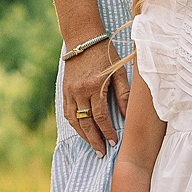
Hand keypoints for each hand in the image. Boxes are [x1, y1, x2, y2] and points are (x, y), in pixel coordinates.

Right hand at [62, 40, 128, 156]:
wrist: (83, 38)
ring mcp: (70, 91)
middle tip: (102, 153)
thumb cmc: (106, 53)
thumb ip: (123, 93)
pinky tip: (82, 131)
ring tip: (93, 146)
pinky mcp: (64, 90)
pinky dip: (74, 124)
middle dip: (94, 140)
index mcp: (95, 85)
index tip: (114, 142)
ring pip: (74, 120)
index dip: (107, 131)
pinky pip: (67, 112)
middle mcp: (80, 90)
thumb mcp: (118, 70)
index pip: (101, 116)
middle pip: (86, 122)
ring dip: (83, 135)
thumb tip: (126, 115)